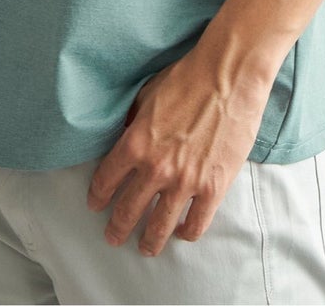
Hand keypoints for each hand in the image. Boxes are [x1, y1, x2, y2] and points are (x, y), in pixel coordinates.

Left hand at [85, 49, 272, 257]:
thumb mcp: (147, 95)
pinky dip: (186, 233)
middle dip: (117, 228)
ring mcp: (185, 182)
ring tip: (146, 248)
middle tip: (113, 237)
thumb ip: (132, 122)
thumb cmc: (187, 78)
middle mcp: (156, 168)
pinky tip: (182, 232)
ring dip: (149, 242)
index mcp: (135, 143)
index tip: (96, 205)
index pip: (106, 180)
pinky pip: (196, 224)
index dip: (98, 196)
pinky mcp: (213, 188)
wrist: (228, 75)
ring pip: (159, 227)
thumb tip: (124, 135)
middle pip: (128, 211)